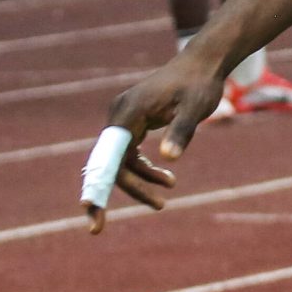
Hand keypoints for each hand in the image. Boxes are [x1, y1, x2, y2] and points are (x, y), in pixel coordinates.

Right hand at [84, 48, 228, 233]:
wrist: (204, 63)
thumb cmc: (200, 84)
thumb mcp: (196, 108)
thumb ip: (182, 132)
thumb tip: (168, 159)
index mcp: (128, 113)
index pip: (107, 158)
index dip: (96, 186)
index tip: (87, 210)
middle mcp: (119, 115)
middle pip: (108, 163)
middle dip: (110, 195)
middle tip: (98, 228)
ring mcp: (124, 118)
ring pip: (120, 161)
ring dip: (139, 182)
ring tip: (163, 199)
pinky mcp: (133, 121)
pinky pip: (129, 153)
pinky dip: (144, 168)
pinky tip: (165, 179)